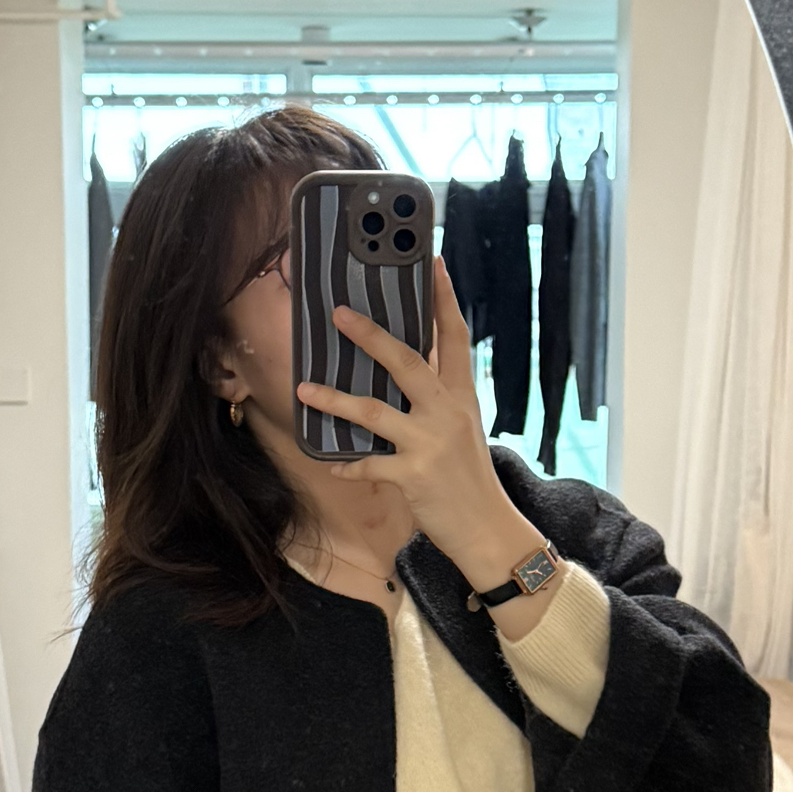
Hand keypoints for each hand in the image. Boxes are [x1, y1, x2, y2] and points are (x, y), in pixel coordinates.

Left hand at [299, 260, 543, 592]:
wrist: (488, 529)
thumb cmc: (470, 477)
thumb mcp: (463, 429)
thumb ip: (437, 399)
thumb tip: (405, 370)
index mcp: (461, 396)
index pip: (455, 338)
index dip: (444, 300)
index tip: (432, 263)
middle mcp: (446, 413)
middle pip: (407, 362)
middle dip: (371, 336)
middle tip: (339, 313)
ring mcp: (429, 444)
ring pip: (375, 412)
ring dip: (335, 400)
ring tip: (304, 389)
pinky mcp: (413, 476)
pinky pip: (369, 466)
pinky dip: (347, 466)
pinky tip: (328, 464)